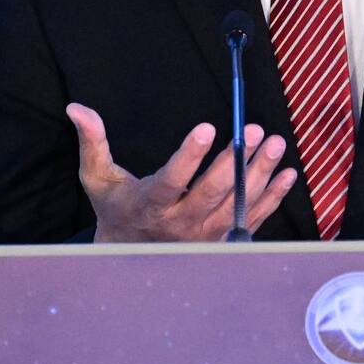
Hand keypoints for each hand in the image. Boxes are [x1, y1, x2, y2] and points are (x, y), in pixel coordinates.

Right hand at [68, 103, 297, 241]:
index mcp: (150, 205)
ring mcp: (205, 235)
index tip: (206, 127)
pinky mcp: (222, 239)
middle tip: (254, 130)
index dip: (189, 156)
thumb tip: (77, 108)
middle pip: (212, 193)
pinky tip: (286, 174)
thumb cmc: (115, 207)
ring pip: (237, 205)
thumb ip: (92, 142)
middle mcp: (180, 223)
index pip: (172, 180)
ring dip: (259, 174)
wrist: (130, 254)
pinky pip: (252, 219)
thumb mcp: (97, 177)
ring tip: (275, 144)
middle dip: (235, 161)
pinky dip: (272, 197)